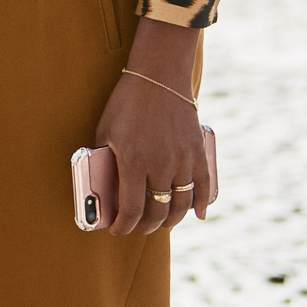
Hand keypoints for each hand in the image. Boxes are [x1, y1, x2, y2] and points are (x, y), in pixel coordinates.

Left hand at [92, 18, 211, 236]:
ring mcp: (182, 159)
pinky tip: (198, 215)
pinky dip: (202, 204)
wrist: (158, 76)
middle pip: (157, 210)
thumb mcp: (105, 131)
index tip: (118, 230)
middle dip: (146, 226)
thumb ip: (106, 160)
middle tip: (138, 228)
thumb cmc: (126, 102)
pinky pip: (203, 186)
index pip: (131, 208)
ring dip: (171, 219)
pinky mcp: (197, 152)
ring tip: (163, 223)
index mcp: (133, 161)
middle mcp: (160, 164)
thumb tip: (103, 185)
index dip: (124, 225)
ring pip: (180, 203)